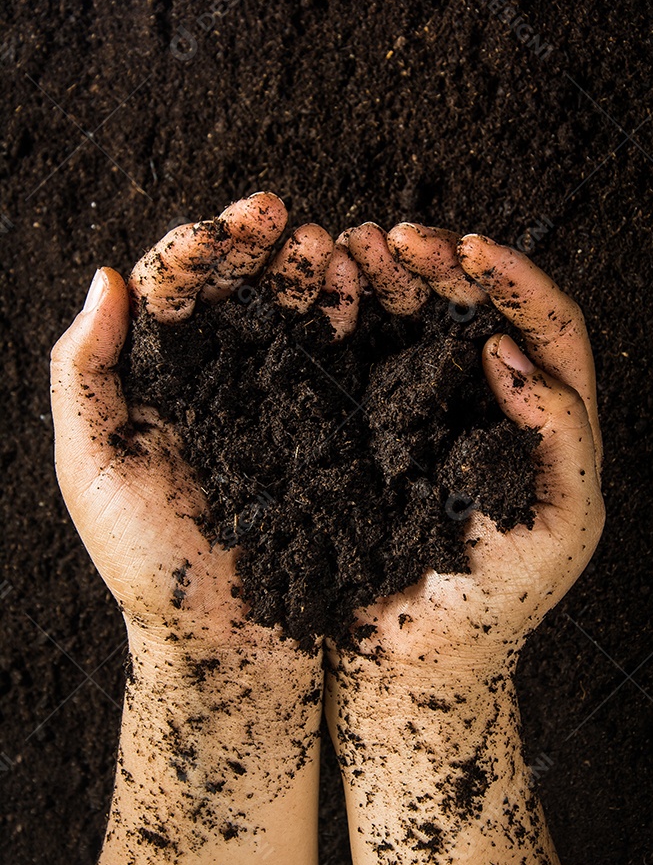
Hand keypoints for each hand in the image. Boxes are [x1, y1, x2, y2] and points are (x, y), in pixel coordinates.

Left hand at [51, 192, 355, 648]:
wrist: (232, 647)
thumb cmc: (150, 566)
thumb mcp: (93, 468)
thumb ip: (84, 373)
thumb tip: (106, 276)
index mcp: (155, 381)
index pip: (174, 290)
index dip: (201, 248)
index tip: (233, 225)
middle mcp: (216, 381)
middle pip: (237, 289)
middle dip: (260, 246)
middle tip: (286, 217)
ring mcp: (274, 401)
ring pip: (290, 313)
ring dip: (308, 269)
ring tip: (328, 243)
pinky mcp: (323, 428)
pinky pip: (336, 358)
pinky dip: (348, 314)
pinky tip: (356, 285)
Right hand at [337, 222, 603, 673]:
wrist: (411, 657)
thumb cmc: (495, 603)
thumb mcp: (561, 526)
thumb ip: (560, 439)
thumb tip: (508, 353)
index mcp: (545, 420)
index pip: (547, 327)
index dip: (515, 279)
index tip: (470, 250)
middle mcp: (488, 403)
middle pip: (478, 308)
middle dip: (444, 263)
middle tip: (397, 238)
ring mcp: (427, 410)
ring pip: (419, 321)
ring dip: (393, 275)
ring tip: (355, 244)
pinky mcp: (372, 424)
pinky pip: (368, 357)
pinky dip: (353, 314)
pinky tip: (330, 287)